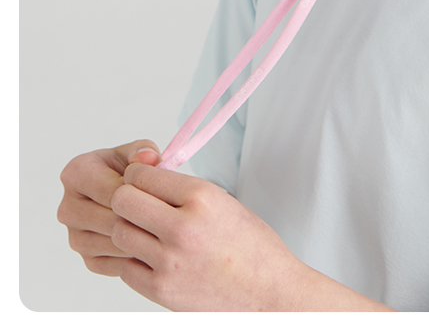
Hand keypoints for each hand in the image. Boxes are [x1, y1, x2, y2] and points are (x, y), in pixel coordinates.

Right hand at [57, 139, 161, 273]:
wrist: (126, 195)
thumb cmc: (132, 169)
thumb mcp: (139, 152)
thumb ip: (144, 150)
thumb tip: (148, 158)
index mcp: (75, 174)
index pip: (111, 191)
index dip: (140, 195)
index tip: (162, 196)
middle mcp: (68, 207)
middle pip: (110, 220)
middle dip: (140, 219)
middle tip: (167, 218)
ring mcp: (74, 236)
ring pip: (112, 244)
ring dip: (140, 240)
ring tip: (163, 231)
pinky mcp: (87, 259)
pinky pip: (113, 264)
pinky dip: (135, 257)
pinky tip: (154, 246)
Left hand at [107, 164, 306, 310]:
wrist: (270, 293)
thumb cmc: (252, 247)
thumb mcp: (224, 202)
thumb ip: (184, 191)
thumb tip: (147, 179)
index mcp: (202, 197)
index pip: (143, 175)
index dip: (137, 174)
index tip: (140, 178)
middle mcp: (182, 227)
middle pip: (123, 201)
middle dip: (125, 197)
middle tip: (135, 202)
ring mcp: (169, 262)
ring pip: (120, 233)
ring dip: (127, 228)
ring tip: (144, 231)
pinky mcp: (162, 290)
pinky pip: (125, 267)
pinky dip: (132, 259)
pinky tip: (150, 256)